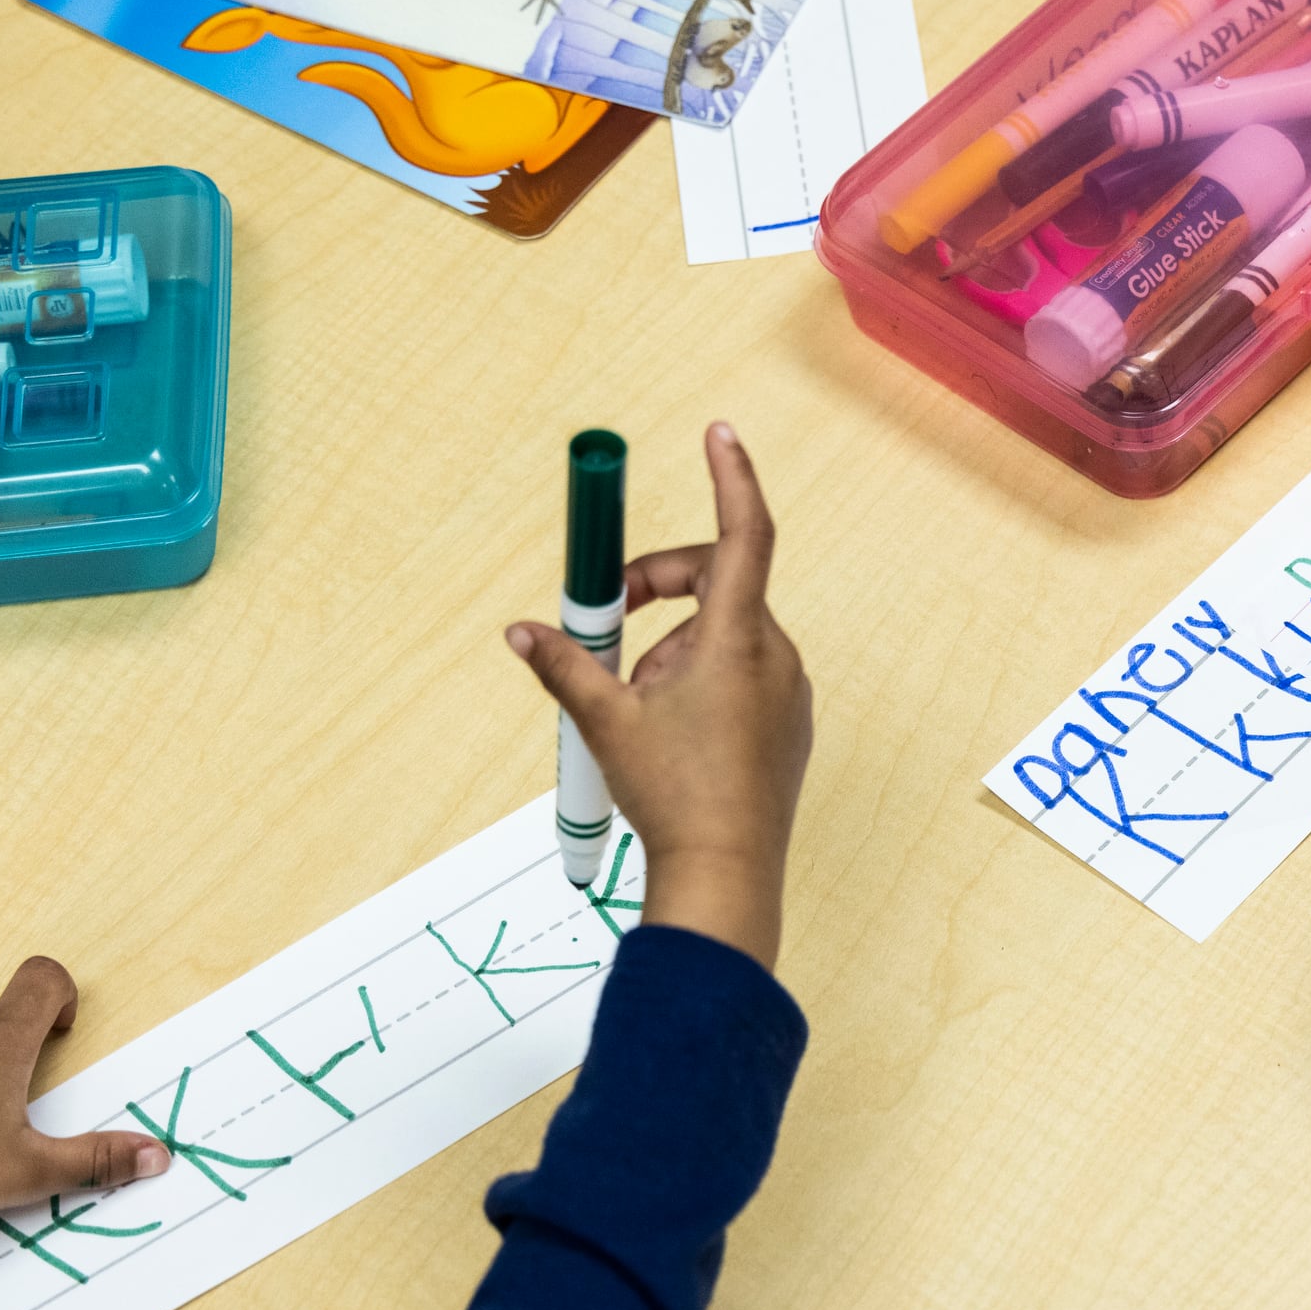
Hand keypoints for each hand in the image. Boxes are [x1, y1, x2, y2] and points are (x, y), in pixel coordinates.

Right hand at [508, 422, 812, 967]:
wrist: (725, 875)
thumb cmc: (674, 797)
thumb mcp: (605, 722)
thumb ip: (565, 665)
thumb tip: (523, 632)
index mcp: (736, 639)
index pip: (743, 532)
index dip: (731, 475)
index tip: (719, 434)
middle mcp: (773, 655)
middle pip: (716, 582)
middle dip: (656, 590)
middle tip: (608, 621)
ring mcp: (786, 690)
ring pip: (722, 635)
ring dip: (672, 648)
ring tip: (638, 709)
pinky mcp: (786, 723)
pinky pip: (740, 674)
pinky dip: (698, 680)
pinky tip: (672, 733)